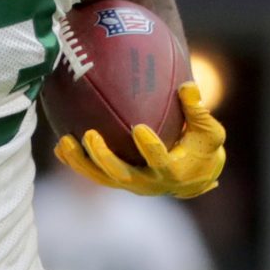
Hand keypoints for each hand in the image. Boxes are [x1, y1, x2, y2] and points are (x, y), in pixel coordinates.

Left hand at [52, 81, 224, 198]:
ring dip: (81, 162)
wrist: (193, 178)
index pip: (159, 160)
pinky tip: (59, 146)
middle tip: (90, 135)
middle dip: (104, 158)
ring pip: (101, 178)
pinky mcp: (118, 182)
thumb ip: (198, 111)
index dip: (149, 147)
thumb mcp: (210, 131)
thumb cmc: (203, 149)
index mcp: (173, 171)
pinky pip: (94, 174)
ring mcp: (131, 184)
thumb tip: (188, 84)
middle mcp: (148, 183)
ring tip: (64, 142)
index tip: (140, 128)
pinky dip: (76, 163)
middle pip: (122, 175)